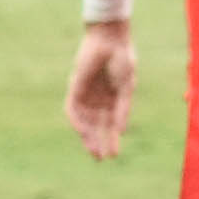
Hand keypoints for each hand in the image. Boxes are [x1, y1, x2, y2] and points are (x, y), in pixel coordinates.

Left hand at [65, 19, 135, 159]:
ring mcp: (86, 94)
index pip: (109, 124)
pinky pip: (72, 108)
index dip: (111, 140)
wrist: (110, 39)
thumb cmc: (122, 59)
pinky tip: (83, 132)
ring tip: (93, 151)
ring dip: (87, 137)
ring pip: (84, 121)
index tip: (113, 155)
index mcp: (112, 99)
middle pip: (95, 126)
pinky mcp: (75, 87)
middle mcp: (97, 99)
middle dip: (98, 142)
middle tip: (100, 159)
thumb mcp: (126, 87)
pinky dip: (77, 121)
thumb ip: (122, 109)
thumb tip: (121, 130)